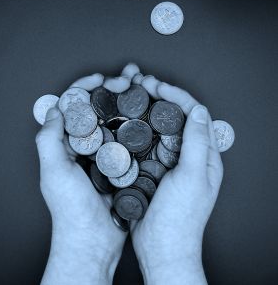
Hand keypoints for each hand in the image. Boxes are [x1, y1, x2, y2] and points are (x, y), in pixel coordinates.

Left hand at [35, 64, 139, 284]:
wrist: (95, 240)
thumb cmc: (71, 210)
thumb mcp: (54, 173)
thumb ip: (49, 140)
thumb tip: (55, 109)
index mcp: (68, 144)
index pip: (75, 106)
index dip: (86, 87)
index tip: (101, 78)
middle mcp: (87, 146)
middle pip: (100, 109)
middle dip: (115, 88)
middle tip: (131, 78)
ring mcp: (107, 154)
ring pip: (118, 121)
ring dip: (130, 102)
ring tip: (144, 85)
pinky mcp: (124, 164)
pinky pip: (131, 140)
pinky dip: (141, 125)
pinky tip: (151, 113)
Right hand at [131, 76, 223, 284]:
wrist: (161, 247)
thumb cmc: (180, 218)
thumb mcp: (192, 178)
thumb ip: (197, 143)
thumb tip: (200, 111)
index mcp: (204, 156)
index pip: (195, 115)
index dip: (177, 96)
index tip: (157, 86)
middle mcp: (188, 156)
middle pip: (176, 117)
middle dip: (160, 97)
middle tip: (141, 84)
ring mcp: (168, 162)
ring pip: (160, 128)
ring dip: (148, 110)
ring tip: (132, 96)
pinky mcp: (152, 169)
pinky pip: (146, 143)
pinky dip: (138, 129)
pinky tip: (125, 122)